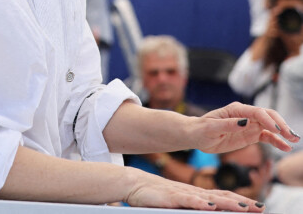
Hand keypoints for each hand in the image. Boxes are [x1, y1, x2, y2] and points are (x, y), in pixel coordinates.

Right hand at [124, 168, 264, 211]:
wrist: (134, 184)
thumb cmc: (156, 196)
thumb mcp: (178, 203)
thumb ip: (193, 207)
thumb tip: (211, 211)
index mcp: (195, 194)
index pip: (222, 197)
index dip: (240, 201)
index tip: (258, 206)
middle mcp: (192, 192)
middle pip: (220, 197)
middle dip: (241, 203)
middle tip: (259, 207)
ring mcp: (182, 194)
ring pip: (208, 199)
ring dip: (226, 203)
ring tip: (243, 207)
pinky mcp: (170, 197)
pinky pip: (187, 200)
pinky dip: (199, 203)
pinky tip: (209, 206)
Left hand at [194, 102, 299, 153]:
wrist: (196, 135)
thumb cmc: (201, 129)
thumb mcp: (212, 128)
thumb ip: (228, 125)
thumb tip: (246, 122)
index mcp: (236, 110)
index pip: (257, 112)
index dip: (268, 120)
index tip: (278, 130)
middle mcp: (245, 115)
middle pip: (268, 116)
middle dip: (281, 124)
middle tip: (292, 136)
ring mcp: (249, 124)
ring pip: (270, 126)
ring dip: (283, 132)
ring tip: (294, 140)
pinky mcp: (250, 134)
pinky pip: (266, 137)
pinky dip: (276, 141)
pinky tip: (285, 147)